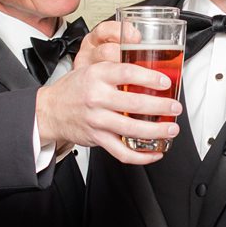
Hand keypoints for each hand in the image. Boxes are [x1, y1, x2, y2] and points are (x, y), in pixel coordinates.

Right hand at [36, 30, 181, 165]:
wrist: (50, 111)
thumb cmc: (75, 89)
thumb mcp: (92, 70)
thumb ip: (116, 70)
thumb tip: (150, 70)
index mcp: (97, 76)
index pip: (127, 73)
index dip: (150, 78)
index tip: (165, 82)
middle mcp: (97, 98)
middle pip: (135, 104)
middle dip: (161, 107)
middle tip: (175, 107)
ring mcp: (97, 120)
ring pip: (132, 129)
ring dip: (157, 131)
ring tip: (171, 129)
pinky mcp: (97, 138)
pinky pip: (122, 152)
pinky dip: (141, 156)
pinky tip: (155, 152)